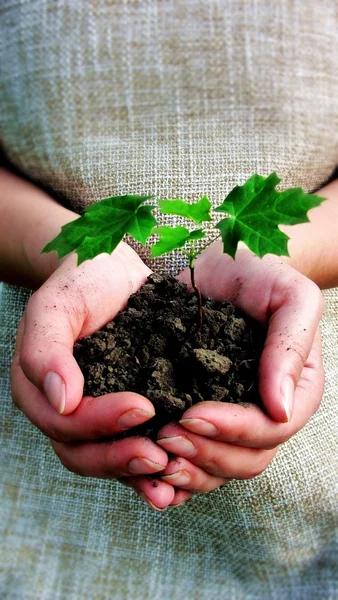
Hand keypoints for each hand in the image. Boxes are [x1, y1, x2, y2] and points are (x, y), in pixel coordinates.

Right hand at [11, 242, 188, 508]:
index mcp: (41, 390)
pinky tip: (180, 478)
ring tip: (172, 482)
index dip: (99, 422)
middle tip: (159, 457)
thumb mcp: (56, 306)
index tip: (142, 407)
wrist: (112, 272)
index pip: (64, 422)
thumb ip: (46, 350)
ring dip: (138, 476)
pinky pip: (132, 447)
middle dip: (120, 459)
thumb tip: (61, 400)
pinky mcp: (124, 414)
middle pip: (82, 454)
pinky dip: (152, 469)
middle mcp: (64, 411)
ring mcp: (95, 416)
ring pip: (108, 460)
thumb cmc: (81, 284)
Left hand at [156, 242, 323, 495]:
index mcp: (294, 391)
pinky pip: (192, 461)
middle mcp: (265, 414)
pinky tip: (147, 468)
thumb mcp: (288, 296)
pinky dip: (172, 473)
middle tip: (165, 437)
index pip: (273, 429)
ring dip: (188, 469)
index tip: (193, 414)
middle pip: (246, 460)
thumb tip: (280, 406)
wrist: (216, 267)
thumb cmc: (257, 276)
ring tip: (153, 452)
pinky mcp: (199, 418)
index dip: (235, 430)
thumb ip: (290, 344)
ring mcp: (232, 421)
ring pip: (218, 469)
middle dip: (207, 454)